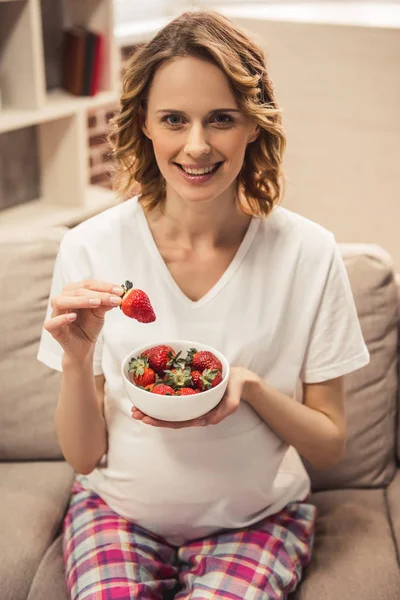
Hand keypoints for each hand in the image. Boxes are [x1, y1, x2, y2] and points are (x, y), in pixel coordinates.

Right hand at [44, 279, 123, 363]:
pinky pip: (51, 322)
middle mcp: (62, 299)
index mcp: (73, 292)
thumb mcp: (100, 313)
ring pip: (61, 302)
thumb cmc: (89, 326)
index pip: (87, 284)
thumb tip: (116, 295)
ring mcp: (55, 313)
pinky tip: (73, 317)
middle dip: (97, 294)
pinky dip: (62, 318)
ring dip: (79, 301)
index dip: (104, 286)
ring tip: (96, 303)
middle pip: (76, 291)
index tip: (119, 291)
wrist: (84, 346)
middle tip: (112, 298)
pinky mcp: (52, 329)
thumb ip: (105, 303)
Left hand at [131, 367, 260, 428]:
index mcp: (201, 415)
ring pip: (169, 408)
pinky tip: (149, 393)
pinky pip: (174, 397)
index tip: (146, 419)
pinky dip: (160, 396)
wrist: (241, 379)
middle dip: (151, 416)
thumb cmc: (236, 389)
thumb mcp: (232, 401)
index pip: (177, 422)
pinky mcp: (190, 392)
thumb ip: (224, 411)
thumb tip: (208, 421)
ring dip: (152, 407)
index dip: (161, 422)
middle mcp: (193, 410)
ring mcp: (191, 402)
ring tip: (136, 405)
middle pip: (169, 417)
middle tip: (134, 412)